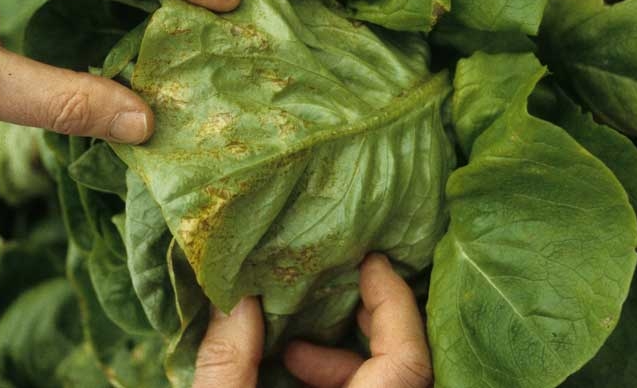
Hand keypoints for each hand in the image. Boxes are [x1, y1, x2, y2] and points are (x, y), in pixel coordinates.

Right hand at [192, 254, 432, 387]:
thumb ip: (228, 359)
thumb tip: (235, 293)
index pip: (407, 361)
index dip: (396, 304)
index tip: (372, 261)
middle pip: (407, 366)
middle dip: (375, 322)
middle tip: (341, 289)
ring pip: (387, 382)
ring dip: (348, 355)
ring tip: (295, 344)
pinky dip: (339, 378)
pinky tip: (293, 367)